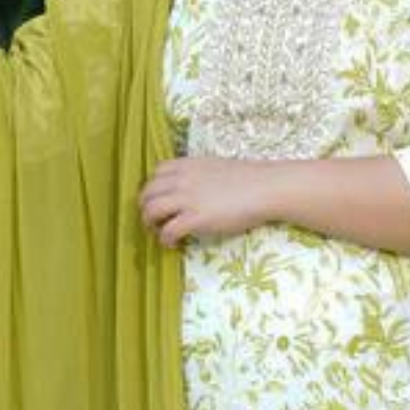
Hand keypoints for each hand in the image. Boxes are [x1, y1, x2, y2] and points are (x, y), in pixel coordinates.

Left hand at [137, 156, 272, 246]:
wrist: (264, 188)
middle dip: (145, 209)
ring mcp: (186, 199)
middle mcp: (181, 180)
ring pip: (150, 211)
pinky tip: (173, 244)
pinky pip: (168, 230)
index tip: (160, 200)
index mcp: (187, 165)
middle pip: (147, 193)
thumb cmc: (249, 179)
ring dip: (150, 224)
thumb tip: (195, 189)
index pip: (156, 173)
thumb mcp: (216, 168)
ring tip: (159, 233)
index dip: (154, 188)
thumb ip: (199, 175)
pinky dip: (165, 239)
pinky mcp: (195, 218)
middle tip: (154, 221)